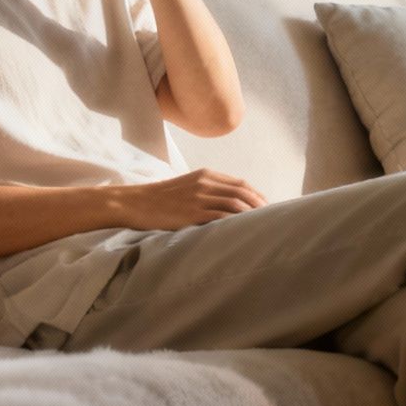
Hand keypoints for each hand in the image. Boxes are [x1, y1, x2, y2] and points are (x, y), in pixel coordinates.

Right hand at [122, 169, 266, 229]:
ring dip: (252, 213)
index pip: (240, 183)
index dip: (256, 195)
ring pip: (235, 202)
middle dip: (260, 204)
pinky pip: (221, 215)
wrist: (134, 203)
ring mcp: (199, 197)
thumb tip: (223, 203)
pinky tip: (243, 230)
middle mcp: (205, 183)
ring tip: (262, 225)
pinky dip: (235, 221)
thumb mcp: (185, 186)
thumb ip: (204, 190)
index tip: (266, 206)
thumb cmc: (158, 198)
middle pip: (242, 191)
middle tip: (271, 217)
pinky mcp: (192, 212)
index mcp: (205, 175)